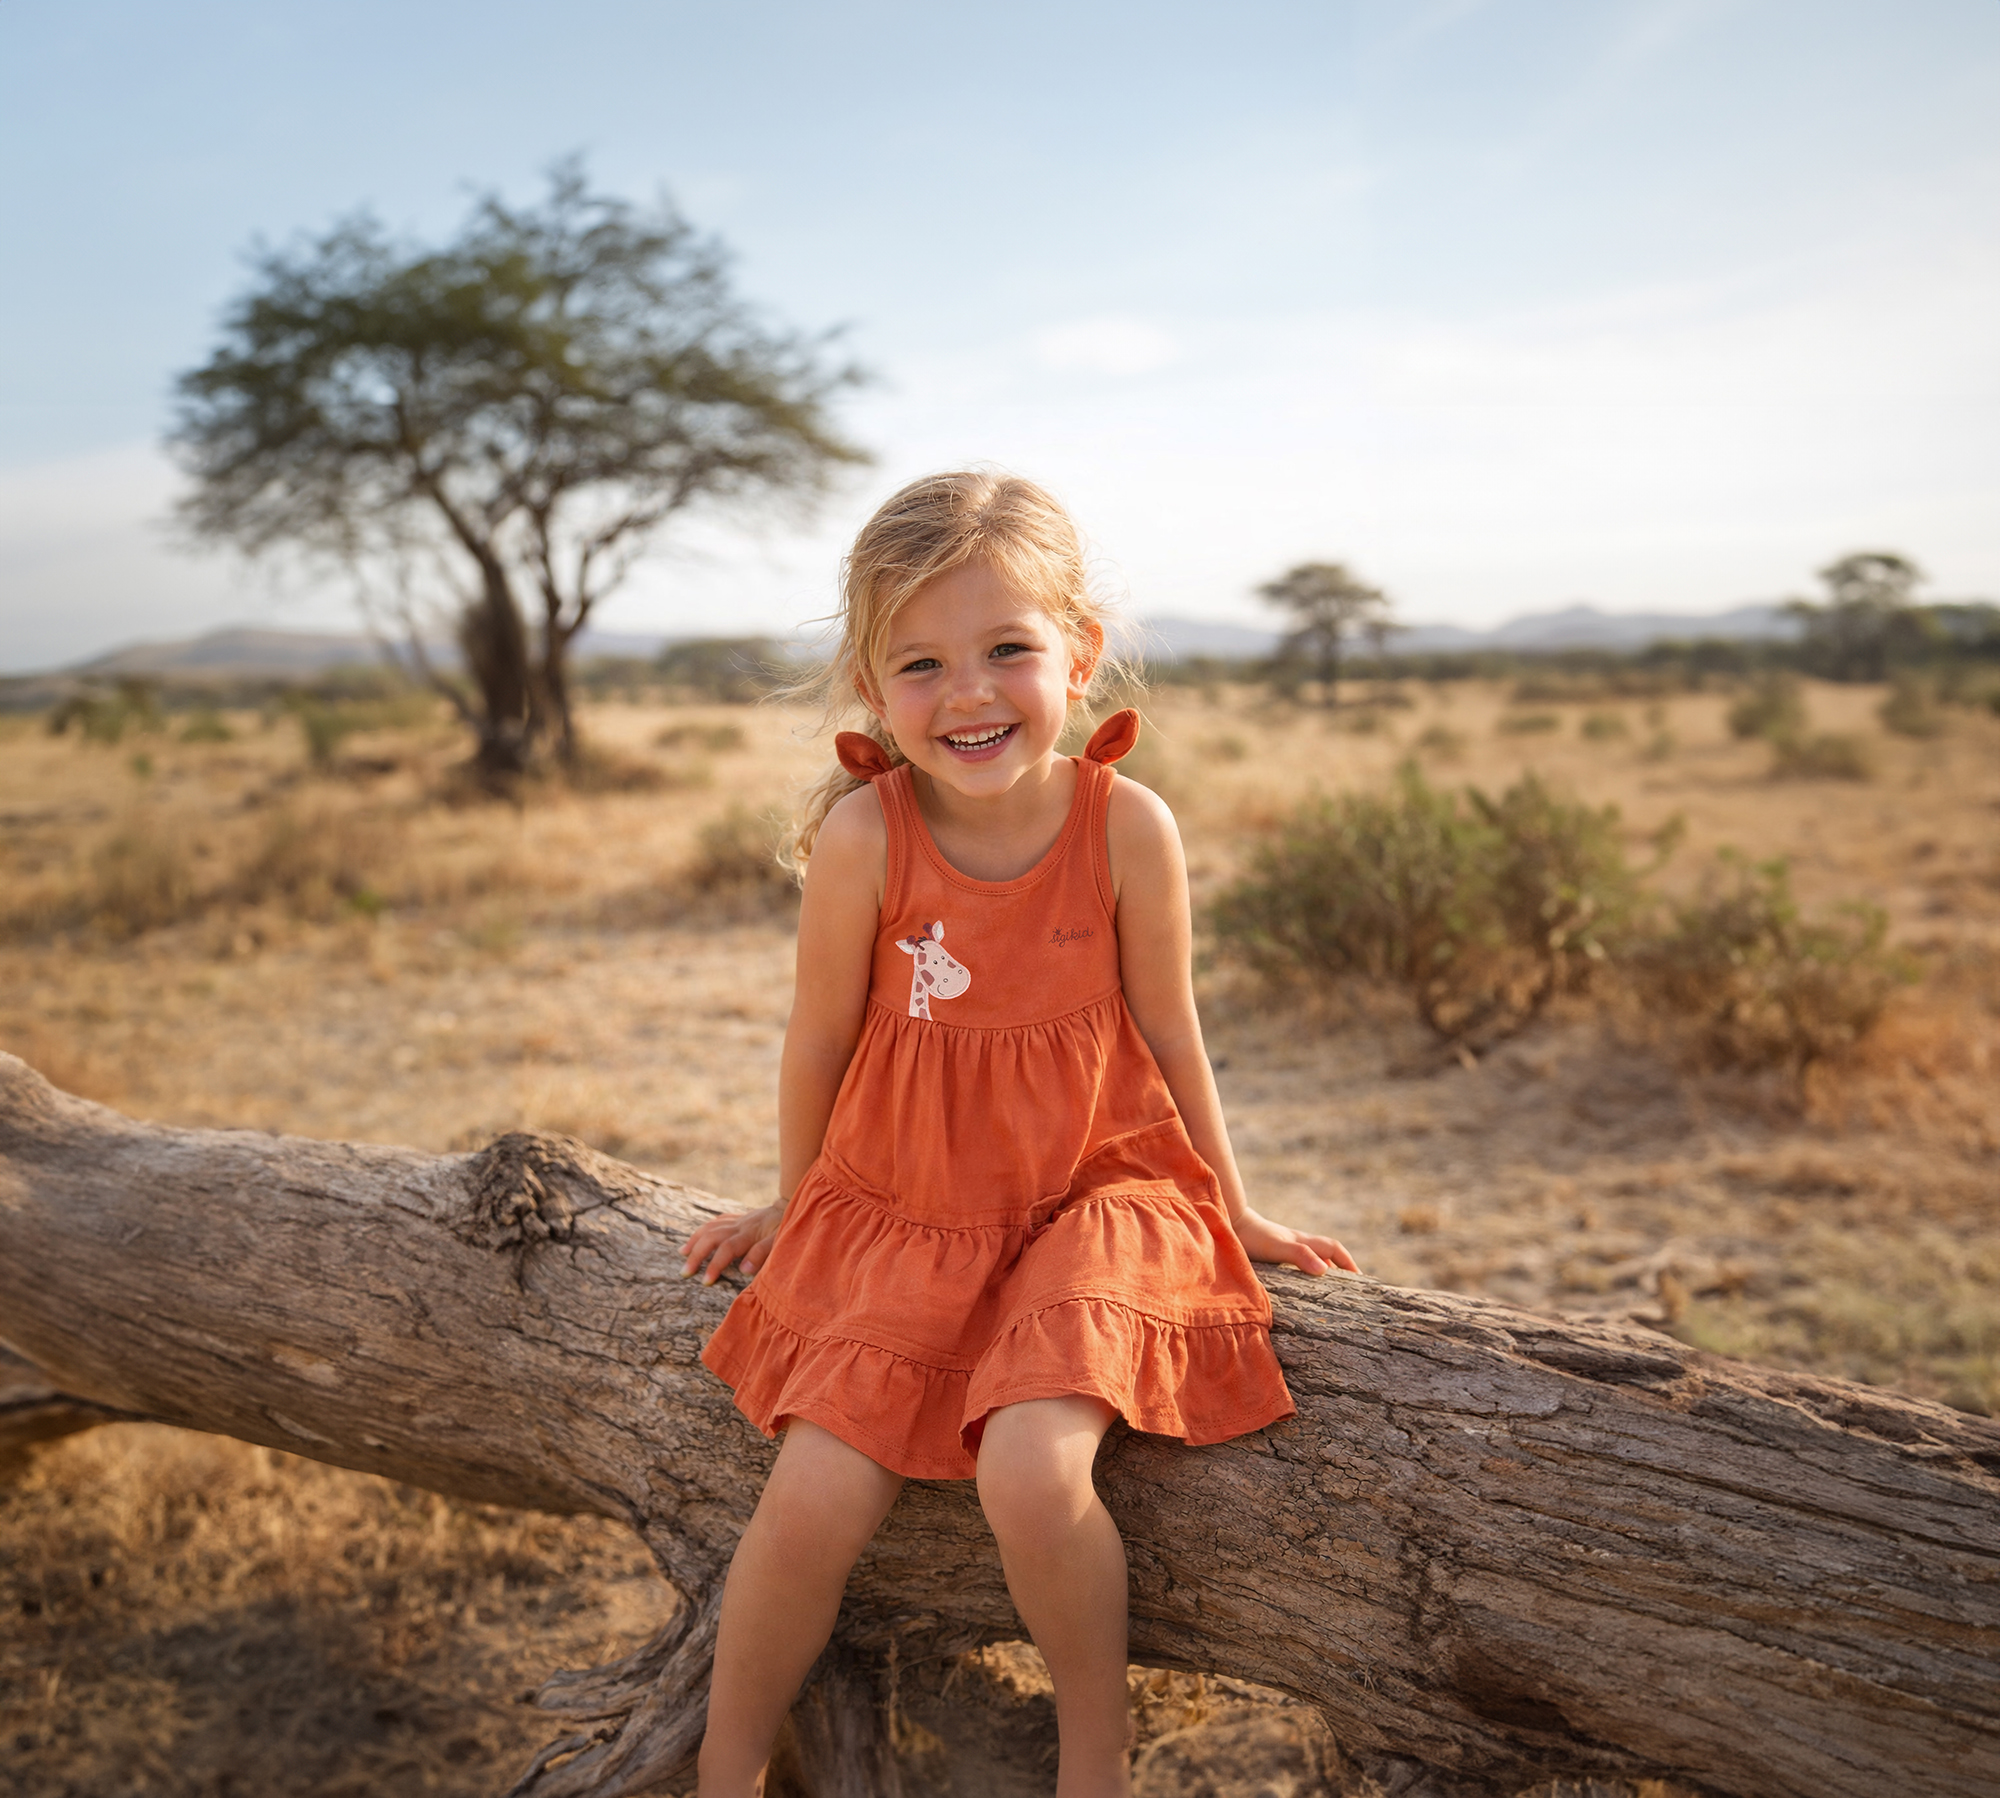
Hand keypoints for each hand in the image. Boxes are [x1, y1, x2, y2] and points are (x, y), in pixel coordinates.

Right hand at [681, 1204, 785, 1284]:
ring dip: (695, 1241)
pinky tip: (696, 1238)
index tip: (705, 1282)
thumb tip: (744, 1269)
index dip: (714, 1265)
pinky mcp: (738, 1218)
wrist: (792, 1206)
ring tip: (682, 1254)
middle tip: (685, 1273)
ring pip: (710, 1227)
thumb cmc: (787, 1227)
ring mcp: (738, 1220)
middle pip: (711, 1238)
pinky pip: (716, 1222)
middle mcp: (740, 1225)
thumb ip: (762, 1253)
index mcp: (750, 1234)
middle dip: (696, 1255)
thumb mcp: (781, 1241)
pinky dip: (703, 1230)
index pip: (726, 1249)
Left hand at [1231, 1208, 1359, 1277]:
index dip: (1349, 1263)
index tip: (1361, 1280)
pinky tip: (1299, 1285)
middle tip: (1351, 1289)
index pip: (1335, 1249)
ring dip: (1324, 1270)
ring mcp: (1286, 1245)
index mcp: (1303, 1241)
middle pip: (1327, 1253)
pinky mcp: (1273, 1250)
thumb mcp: (1277, 1248)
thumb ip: (1299, 1256)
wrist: (1229, 1221)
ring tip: (1329, 1291)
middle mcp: (1298, 1242)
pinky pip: (1297, 1261)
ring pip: (1312, 1257)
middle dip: (1341, 1267)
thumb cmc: (1252, 1237)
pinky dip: (1305, 1272)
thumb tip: (1325, 1270)